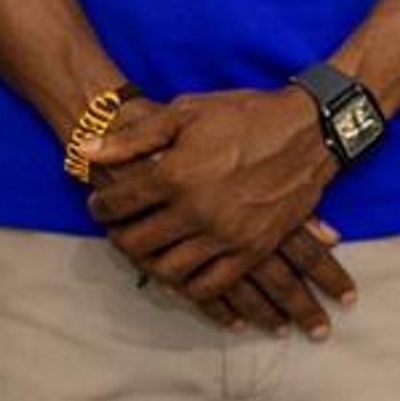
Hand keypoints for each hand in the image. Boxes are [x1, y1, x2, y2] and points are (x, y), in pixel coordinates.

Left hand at [85, 86, 335, 303]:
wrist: (311, 129)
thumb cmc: (245, 115)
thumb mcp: (187, 112)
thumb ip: (134, 136)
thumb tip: (87, 151)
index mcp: (176, 174)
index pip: (118, 203)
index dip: (101, 206)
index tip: (102, 205)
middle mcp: (197, 211)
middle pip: (138, 244)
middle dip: (120, 238)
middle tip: (121, 231)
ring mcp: (226, 235)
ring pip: (170, 271)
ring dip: (151, 265)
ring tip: (151, 252)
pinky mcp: (252, 250)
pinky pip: (211, 286)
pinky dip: (192, 288)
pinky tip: (185, 277)